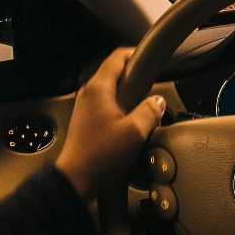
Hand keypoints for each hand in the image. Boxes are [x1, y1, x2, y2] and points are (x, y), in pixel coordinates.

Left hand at [55, 48, 167, 197]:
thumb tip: (158, 101)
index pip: (118, 57)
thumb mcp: (135, 133)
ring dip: (130, 95)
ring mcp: (86, 107)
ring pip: (113, 90)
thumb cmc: (100, 157)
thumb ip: (150, 111)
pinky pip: (108, 105)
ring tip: (145, 108)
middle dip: (137, 77)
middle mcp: (89, 94)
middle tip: (153, 86)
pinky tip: (132, 124)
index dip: (137, 53)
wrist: (76, 180)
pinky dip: (122, 107)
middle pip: (116, 73)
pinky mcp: (87, 121)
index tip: (152, 58)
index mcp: (98, 89)